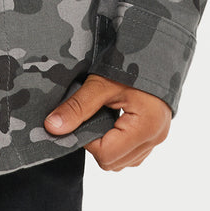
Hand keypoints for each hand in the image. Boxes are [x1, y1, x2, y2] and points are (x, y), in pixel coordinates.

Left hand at [43, 73, 171, 170]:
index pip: (106, 155)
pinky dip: (120, 144)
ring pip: (123, 162)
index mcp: (145, 127)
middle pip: (114, 163)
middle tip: (94, 115)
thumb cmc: (131, 62)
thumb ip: (77, 107)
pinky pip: (133, 154)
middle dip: (97, 144)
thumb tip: (52, 127)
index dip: (88, 139)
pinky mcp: (156, 135)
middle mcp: (155, 138)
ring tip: (106, 116)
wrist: (155, 47)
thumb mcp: (101, 82)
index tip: (85, 116)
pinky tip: (115, 122)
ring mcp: (157, 138)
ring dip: (109, 146)